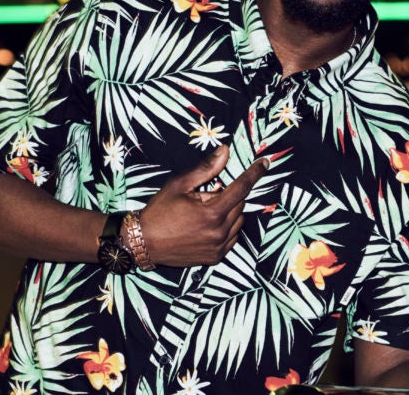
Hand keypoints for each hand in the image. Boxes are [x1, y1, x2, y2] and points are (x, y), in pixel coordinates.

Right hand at [140, 146, 268, 266]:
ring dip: (228, 211)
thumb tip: (225, 151)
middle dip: (228, 195)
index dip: (254, 173)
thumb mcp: (180, 185)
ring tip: (203, 212)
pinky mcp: (215, 257)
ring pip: (238, 221)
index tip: (265, 163)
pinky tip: (207, 225)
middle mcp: (219, 232)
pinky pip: (232, 237)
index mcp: (212, 212)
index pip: (241, 188)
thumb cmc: (160, 211)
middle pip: (239, 204)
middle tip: (206, 195)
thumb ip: (206, 169)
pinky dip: (226, 227)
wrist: (144, 243)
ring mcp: (218, 247)